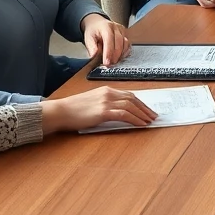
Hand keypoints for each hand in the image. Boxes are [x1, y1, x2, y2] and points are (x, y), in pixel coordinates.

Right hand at [39, 88, 157, 133]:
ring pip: (131, 106)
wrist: (61, 111)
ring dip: (143, 114)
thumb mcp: (93, 102)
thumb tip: (120, 113)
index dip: (140, 102)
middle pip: (133, 99)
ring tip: (150, 121)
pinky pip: (124, 114)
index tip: (147, 109)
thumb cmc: (74, 110)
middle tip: (153, 116)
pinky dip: (135, 119)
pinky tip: (140, 124)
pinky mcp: (103, 111)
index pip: (128, 95)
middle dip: (145, 108)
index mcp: (106, 89)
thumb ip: (106, 104)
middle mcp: (108, 93)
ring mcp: (106, 101)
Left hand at [81, 14, 129, 65]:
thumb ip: (91, 47)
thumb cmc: (93, 31)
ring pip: (125, 44)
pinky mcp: (126, 34)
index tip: (106, 62)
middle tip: (110, 64)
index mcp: (105, 27)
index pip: (109, 40)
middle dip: (115, 56)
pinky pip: (128, 45)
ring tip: (113, 62)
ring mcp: (122, 31)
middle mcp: (116, 27)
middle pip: (119, 42)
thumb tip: (94, 55)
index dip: (108, 52)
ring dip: (120, 55)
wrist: (98, 23)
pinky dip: (124, 53)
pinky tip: (119, 57)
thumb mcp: (88, 38)